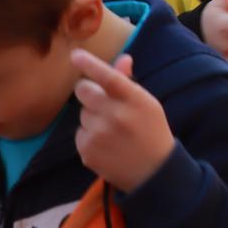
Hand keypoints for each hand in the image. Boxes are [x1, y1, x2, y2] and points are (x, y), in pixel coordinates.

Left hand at [70, 50, 176, 191]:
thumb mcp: (147, 103)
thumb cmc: (151, 131)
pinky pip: (79, 132)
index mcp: (133, 100)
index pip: (107, 77)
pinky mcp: (87, 152)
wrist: (153, 172)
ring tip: (111, 129)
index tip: (75, 55)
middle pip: (83, 90)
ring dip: (92, 116)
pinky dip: (89, 135)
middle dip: (89, 91)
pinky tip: (105, 143)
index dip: (90, 64)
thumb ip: (129, 81)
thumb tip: (123, 58)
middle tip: (102, 101)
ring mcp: (99, 135)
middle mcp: (114, 116)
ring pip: (82, 112)